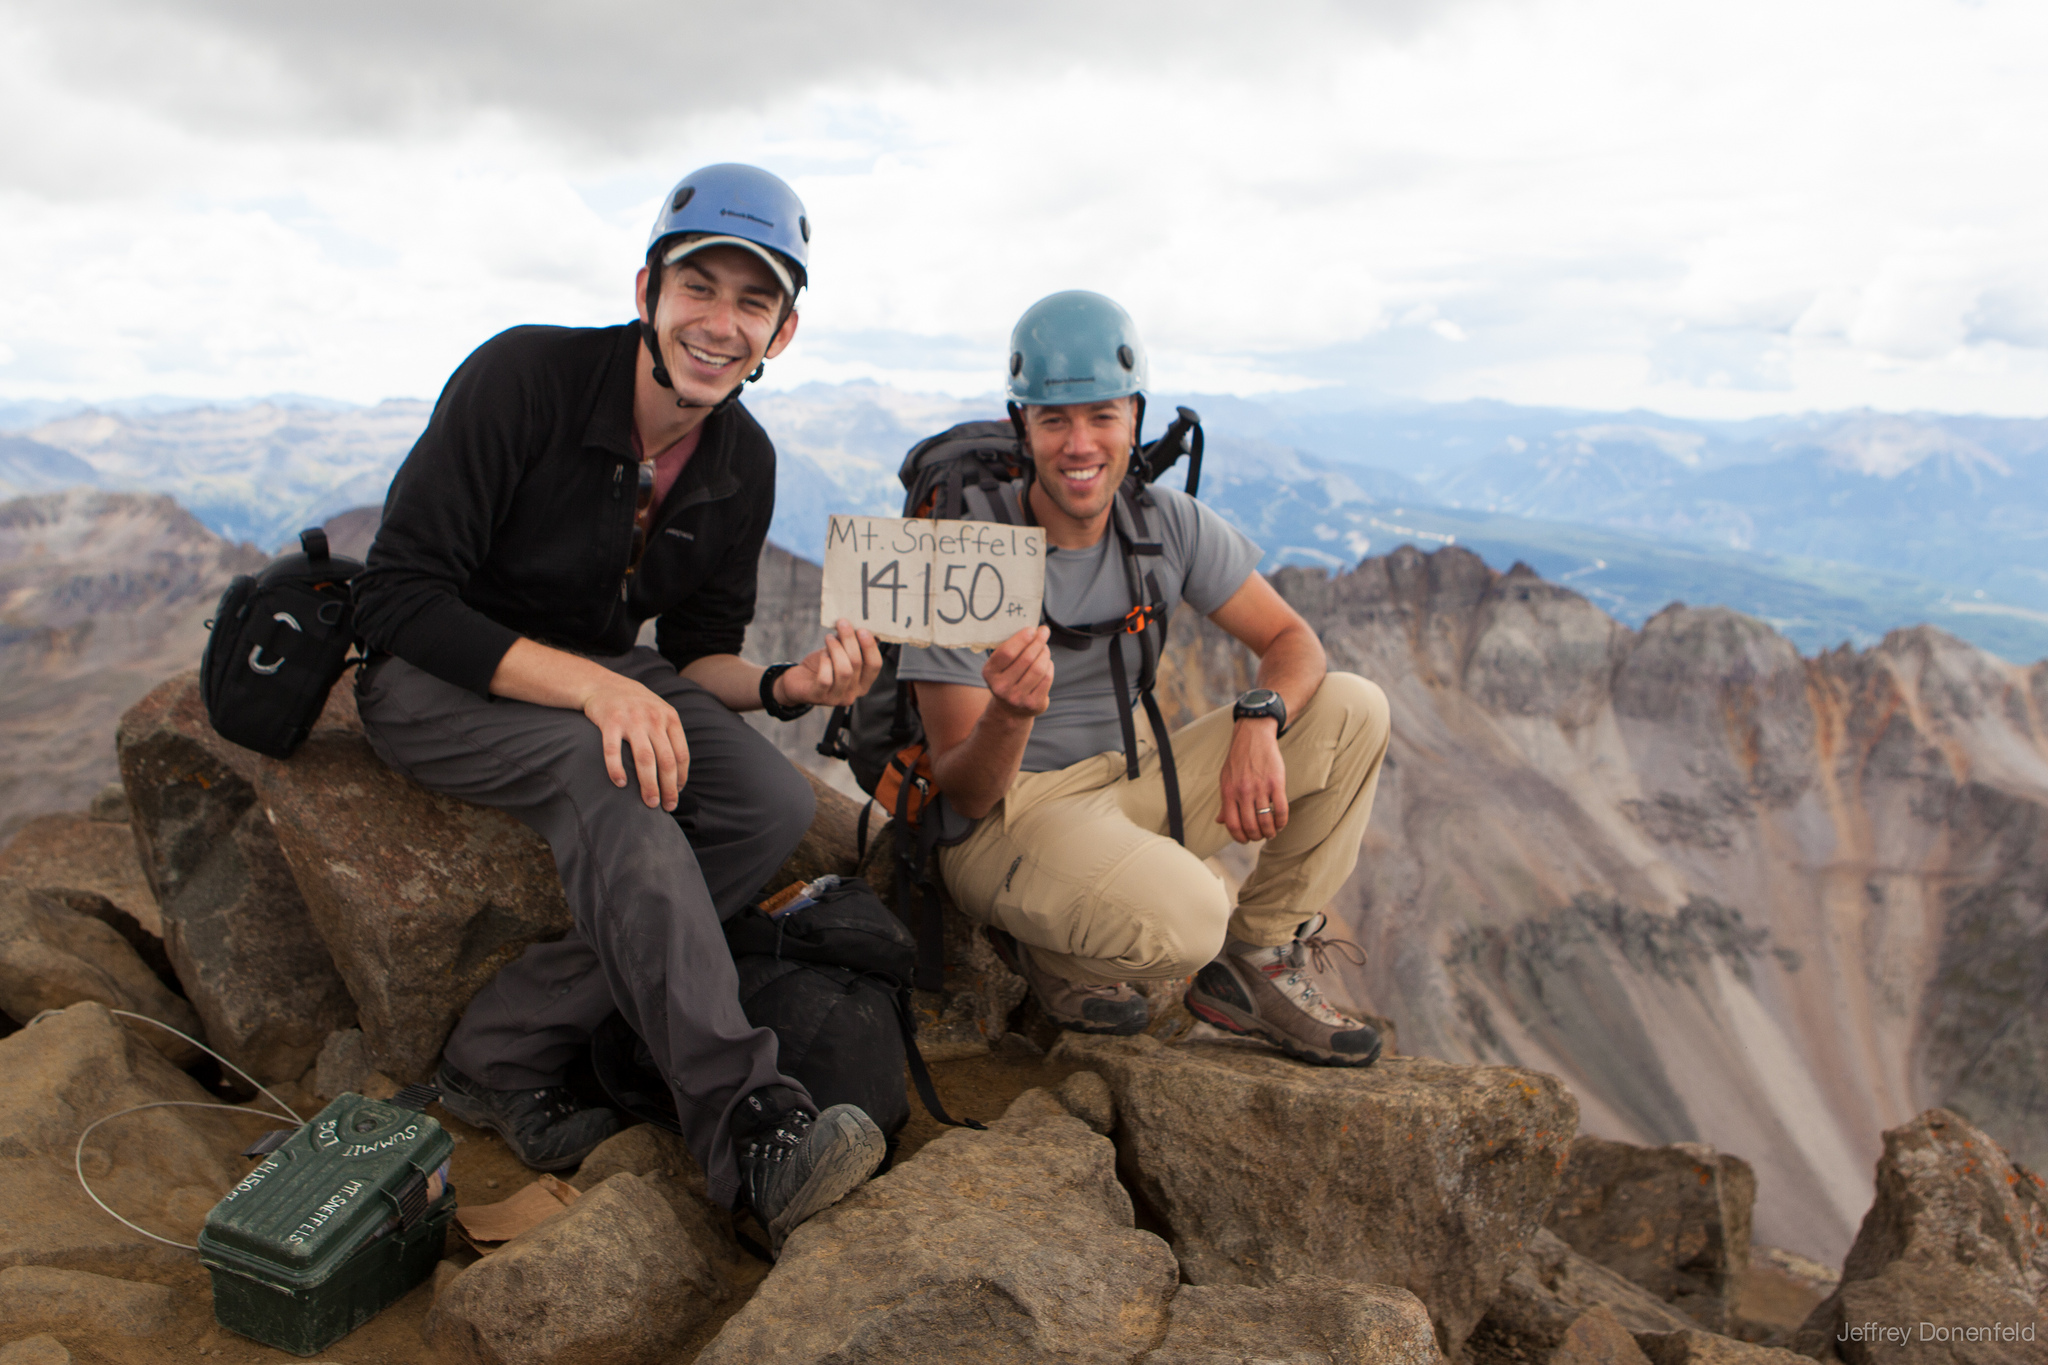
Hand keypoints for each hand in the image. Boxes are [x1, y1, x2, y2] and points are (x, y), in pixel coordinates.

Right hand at [580, 673, 688, 810]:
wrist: (604, 684)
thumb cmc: (636, 705)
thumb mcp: (659, 712)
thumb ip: (669, 735)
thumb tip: (678, 773)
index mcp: (669, 717)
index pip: (681, 754)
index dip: (681, 777)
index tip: (677, 792)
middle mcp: (653, 718)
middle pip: (666, 761)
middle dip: (668, 788)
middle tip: (667, 806)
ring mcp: (632, 720)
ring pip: (645, 759)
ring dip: (649, 785)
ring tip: (649, 803)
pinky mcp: (610, 722)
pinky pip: (613, 751)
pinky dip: (617, 770)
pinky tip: (621, 784)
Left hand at [775, 620, 883, 708]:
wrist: (799, 681)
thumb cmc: (823, 665)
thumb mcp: (839, 653)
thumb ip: (849, 644)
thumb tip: (856, 624)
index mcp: (863, 683)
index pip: (875, 665)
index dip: (870, 646)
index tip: (862, 629)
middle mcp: (853, 693)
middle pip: (857, 664)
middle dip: (850, 640)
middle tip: (842, 623)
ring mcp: (836, 698)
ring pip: (844, 671)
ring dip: (836, 649)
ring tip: (829, 637)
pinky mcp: (819, 697)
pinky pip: (826, 679)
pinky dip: (825, 662)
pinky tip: (823, 654)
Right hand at [982, 625, 1053, 719]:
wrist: (1010, 709)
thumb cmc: (1007, 677)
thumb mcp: (999, 665)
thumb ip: (1010, 648)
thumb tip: (1032, 629)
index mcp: (990, 673)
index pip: (1007, 652)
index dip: (1022, 638)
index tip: (1032, 629)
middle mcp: (1001, 687)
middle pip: (1026, 659)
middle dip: (1038, 642)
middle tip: (1044, 632)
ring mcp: (1017, 697)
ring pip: (1039, 668)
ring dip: (1045, 653)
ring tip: (1045, 647)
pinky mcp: (1033, 704)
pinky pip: (1046, 679)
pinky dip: (1049, 666)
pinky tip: (1046, 662)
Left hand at [1217, 718, 1286, 842]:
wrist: (1253, 736)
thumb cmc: (1238, 760)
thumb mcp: (1225, 779)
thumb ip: (1224, 802)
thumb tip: (1219, 821)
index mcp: (1228, 792)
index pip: (1233, 825)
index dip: (1240, 838)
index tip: (1246, 840)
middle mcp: (1243, 792)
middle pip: (1250, 826)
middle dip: (1256, 837)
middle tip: (1260, 836)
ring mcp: (1260, 788)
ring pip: (1266, 821)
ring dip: (1270, 832)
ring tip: (1271, 832)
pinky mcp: (1276, 783)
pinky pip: (1281, 810)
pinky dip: (1281, 822)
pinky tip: (1280, 823)